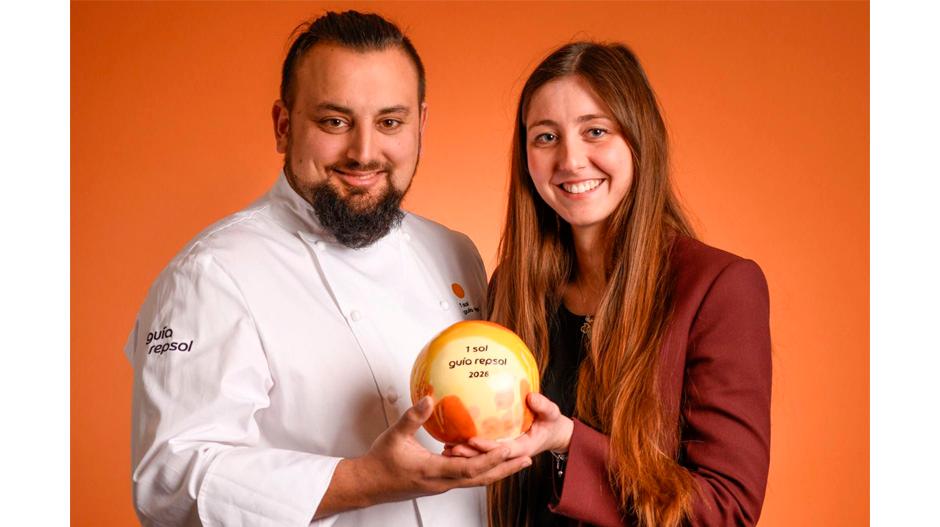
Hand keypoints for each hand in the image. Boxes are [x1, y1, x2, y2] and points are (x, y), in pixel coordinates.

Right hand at [351, 396, 531, 501]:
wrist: (368, 484)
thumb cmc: (380, 463)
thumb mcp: (395, 436)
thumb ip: (413, 417)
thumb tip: (429, 399)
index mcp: (433, 471)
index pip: (470, 468)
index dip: (492, 460)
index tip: (510, 450)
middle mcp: (442, 482)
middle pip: (481, 478)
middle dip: (506, 469)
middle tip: (526, 458)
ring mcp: (441, 485)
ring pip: (476, 479)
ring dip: (497, 470)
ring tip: (515, 459)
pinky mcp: (439, 482)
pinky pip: (466, 476)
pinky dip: (481, 468)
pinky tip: (486, 457)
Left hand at [449, 392, 573, 459]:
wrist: (554, 434)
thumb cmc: (551, 424)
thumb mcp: (552, 413)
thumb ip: (544, 406)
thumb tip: (532, 397)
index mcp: (523, 448)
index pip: (502, 451)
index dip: (487, 447)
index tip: (472, 440)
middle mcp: (511, 454)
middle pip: (487, 459)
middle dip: (469, 456)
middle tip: (451, 448)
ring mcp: (504, 454)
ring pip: (482, 459)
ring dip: (466, 455)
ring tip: (447, 448)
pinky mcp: (499, 450)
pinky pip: (482, 452)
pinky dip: (469, 449)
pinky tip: (453, 441)